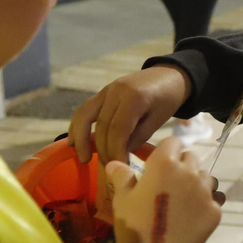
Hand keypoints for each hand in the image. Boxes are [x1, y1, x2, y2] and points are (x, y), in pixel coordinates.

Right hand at [70, 65, 191, 164]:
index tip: (119, 167)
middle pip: (101, 125)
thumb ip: (138, 138)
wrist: (168, 75)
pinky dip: (77, 125)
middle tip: (108, 168)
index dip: (115, 151)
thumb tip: (119, 157)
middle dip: (103, 150)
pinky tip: (73, 141)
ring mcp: (106, 90)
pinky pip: (85, 109)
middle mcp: (116, 91)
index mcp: (134, 97)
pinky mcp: (102, 92)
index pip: (118, 129)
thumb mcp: (158, 120)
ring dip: (81, 139)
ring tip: (83, 159)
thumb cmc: (168, 99)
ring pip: (85, 115)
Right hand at [106, 138, 219, 242]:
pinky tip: (192, 216)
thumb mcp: (122, 198)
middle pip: (191, 158)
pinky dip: (205, 205)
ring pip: (206, 178)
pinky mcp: (215, 211)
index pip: (173, 142)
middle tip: (170, 184)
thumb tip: (114, 163)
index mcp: (165, 163)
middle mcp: (189, 172)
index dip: (166, 151)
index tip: (160, 162)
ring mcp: (205, 192)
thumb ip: (122, 176)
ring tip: (183, 200)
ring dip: (196, 183)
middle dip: (182, 165)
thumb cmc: (134, 223)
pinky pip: (214, 200)